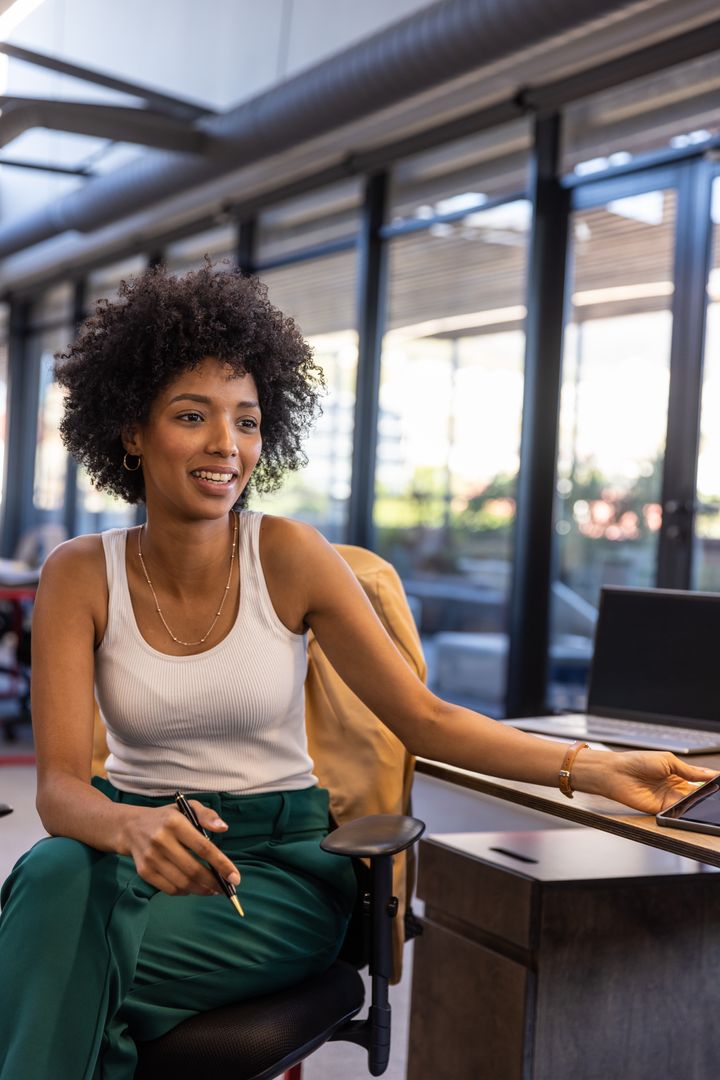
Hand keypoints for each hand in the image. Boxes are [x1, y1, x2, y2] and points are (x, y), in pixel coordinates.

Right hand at [119, 800, 240, 895]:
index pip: (203, 847)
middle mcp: (161, 840)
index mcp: (175, 822)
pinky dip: (185, 892)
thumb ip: (207, 815)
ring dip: (201, 890)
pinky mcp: (144, 871)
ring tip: (212, 889)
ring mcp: (151, 857)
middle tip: (226, 888)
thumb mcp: (187, 807)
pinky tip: (193, 888)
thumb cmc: (166, 817)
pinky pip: (169, 889)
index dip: (222, 864)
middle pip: (193, 870)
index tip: (235, 877)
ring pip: (182, 883)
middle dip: (214, 883)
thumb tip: (223, 828)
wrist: (130, 827)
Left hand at [575, 748, 717, 813]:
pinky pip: (677, 812)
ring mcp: (668, 798)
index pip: (699, 778)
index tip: (719, 783)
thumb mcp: (667, 760)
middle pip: (697, 793)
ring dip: (697, 803)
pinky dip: (684, 811)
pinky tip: (690, 806)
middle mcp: (674, 786)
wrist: (616, 772)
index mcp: (677, 772)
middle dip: (707, 794)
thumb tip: (709, 774)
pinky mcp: (660, 809)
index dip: (710, 781)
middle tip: (716, 794)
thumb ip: (689, 770)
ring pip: (689, 804)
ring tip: (707, 800)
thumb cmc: (637, 761)